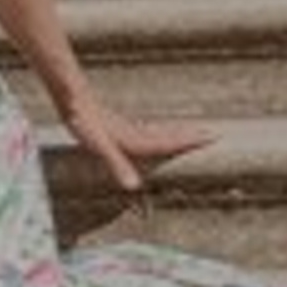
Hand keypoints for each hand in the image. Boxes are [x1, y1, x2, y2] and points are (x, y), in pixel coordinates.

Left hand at [55, 84, 211, 194]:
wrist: (73, 99)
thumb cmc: (85, 123)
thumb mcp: (100, 147)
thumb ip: (117, 166)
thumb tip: (134, 187)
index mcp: (136, 140)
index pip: (169, 142)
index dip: (190, 141)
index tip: (213, 136)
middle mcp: (136, 133)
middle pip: (169, 135)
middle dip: (190, 136)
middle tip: (212, 134)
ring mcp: (127, 128)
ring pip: (158, 131)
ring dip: (177, 133)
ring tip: (191, 133)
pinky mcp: (117, 125)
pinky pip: (145, 130)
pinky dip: (158, 132)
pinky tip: (153, 134)